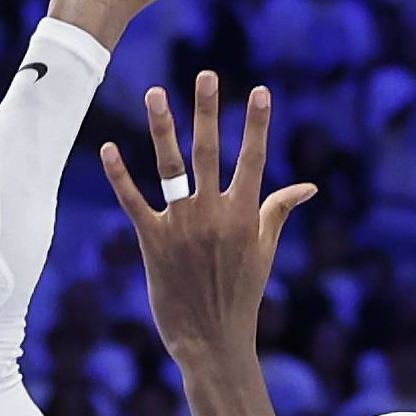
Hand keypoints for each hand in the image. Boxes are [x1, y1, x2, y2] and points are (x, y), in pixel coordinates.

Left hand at [100, 77, 314, 375]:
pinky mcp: (154, 241)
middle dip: (208, 111)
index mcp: (244, 214)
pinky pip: (134, 202)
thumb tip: (308, 187)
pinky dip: (119, 175)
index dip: (256, 124)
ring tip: (156, 93)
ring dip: (162, 128)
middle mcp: (213, 213)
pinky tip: (108, 148)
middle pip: (209, 152)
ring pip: (170, 167)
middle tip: (206, 75)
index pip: (253, 159)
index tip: (260, 91)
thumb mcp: (264, 250)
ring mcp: (182, 226)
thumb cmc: (241, 295)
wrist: (213, 340)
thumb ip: (279, 210)